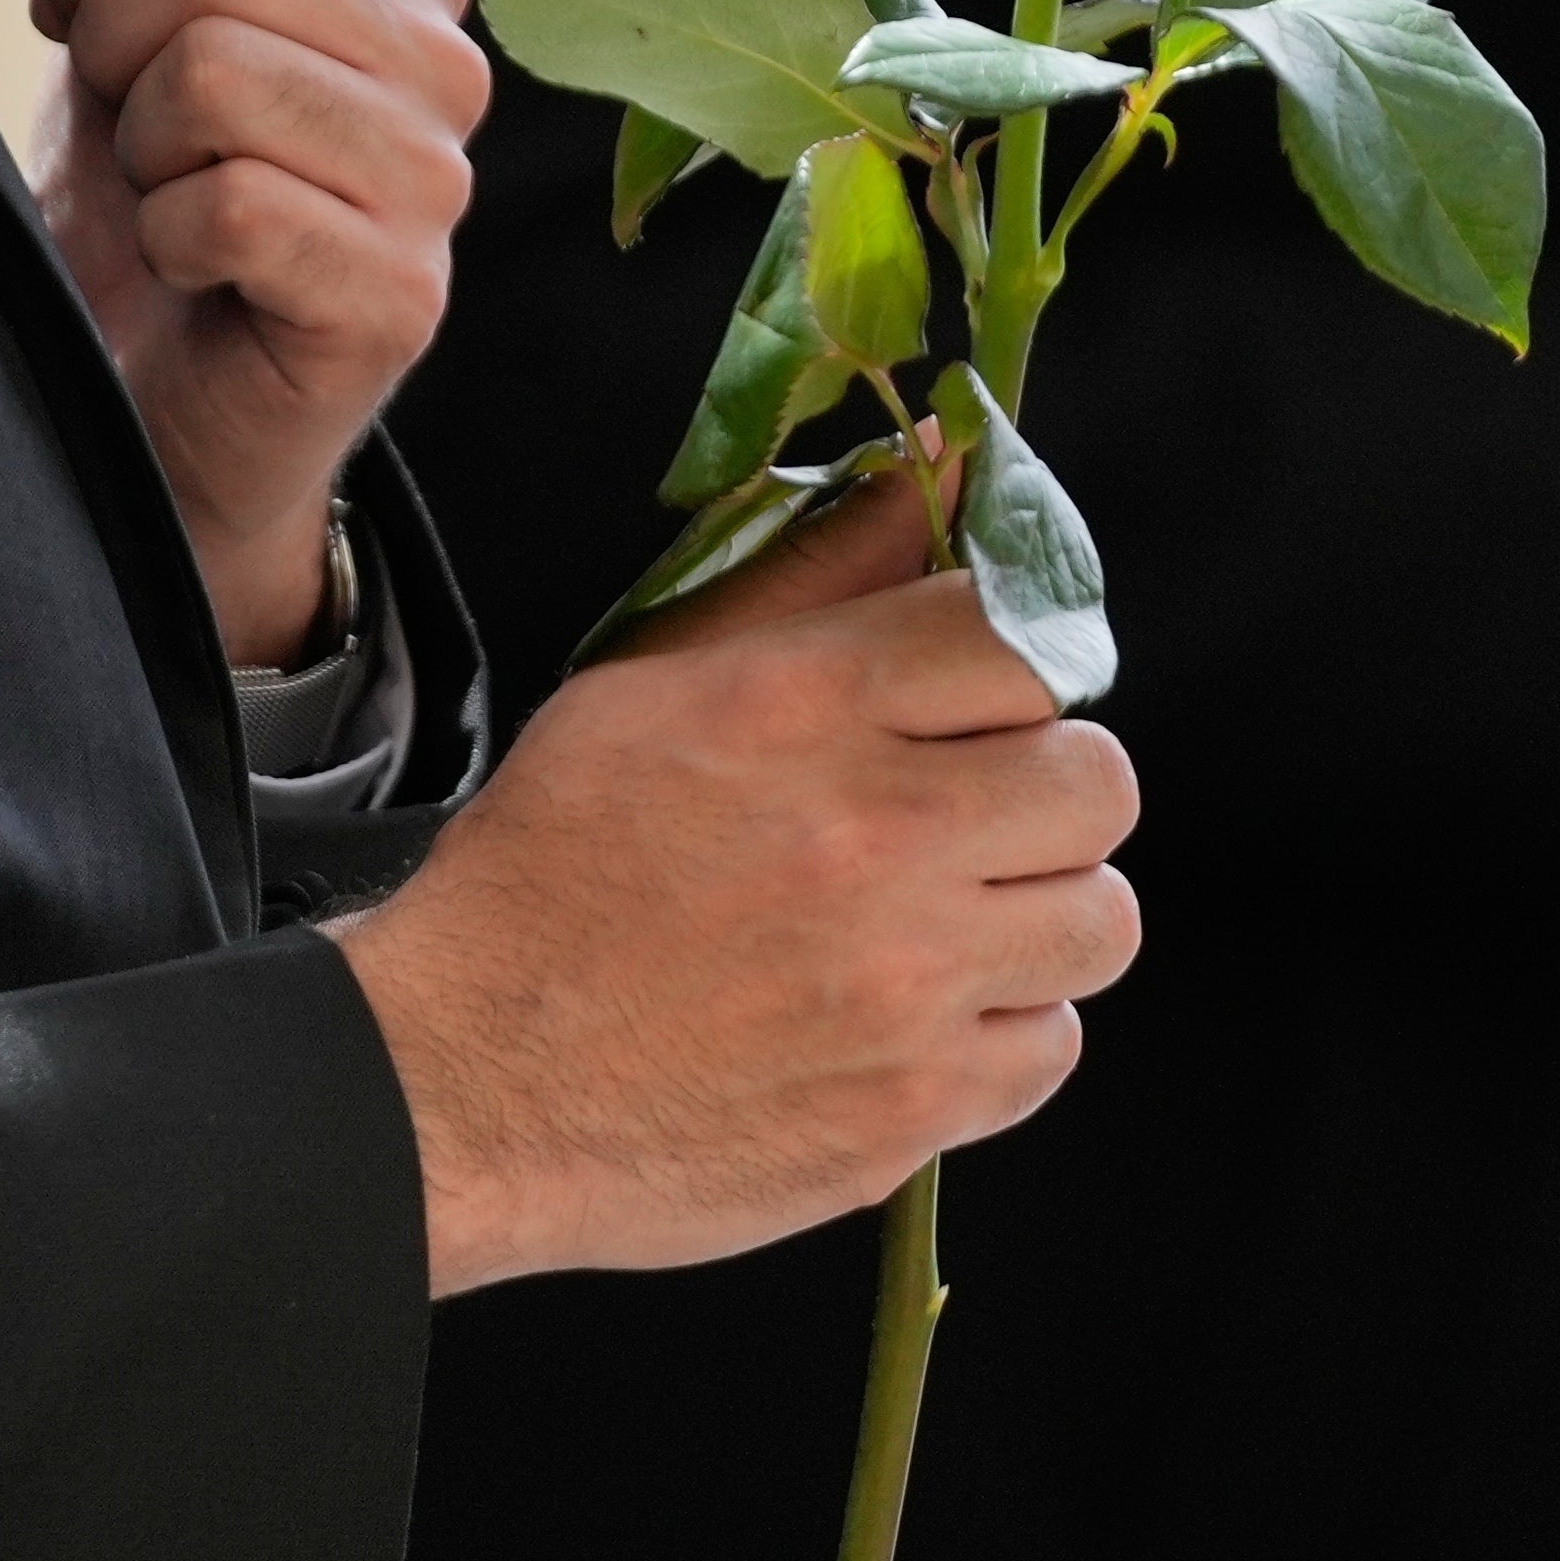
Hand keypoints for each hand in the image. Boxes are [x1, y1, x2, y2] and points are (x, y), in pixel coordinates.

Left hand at [31, 0, 491, 661]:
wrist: (144, 401)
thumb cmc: (151, 194)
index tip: (92, 19)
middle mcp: (453, 58)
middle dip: (115, 41)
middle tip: (128, 122)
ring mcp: (441, 181)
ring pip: (218, 73)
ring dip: (143, 150)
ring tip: (170, 193)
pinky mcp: (404, 295)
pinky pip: (233, 205)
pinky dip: (169, 240)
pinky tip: (197, 270)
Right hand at [330, 525, 1140, 1291]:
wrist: (459, 1083)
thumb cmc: (554, 870)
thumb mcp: (661, 681)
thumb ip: (824, 567)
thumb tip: (950, 454)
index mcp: (804, 705)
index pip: (1028, 638)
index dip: (1017, 676)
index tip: (982, 711)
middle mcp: (874, 834)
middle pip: (1097, 783)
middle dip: (1045, 797)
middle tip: (971, 826)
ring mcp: (904, 981)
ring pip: (1100, 921)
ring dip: (1037, 919)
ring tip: (948, 928)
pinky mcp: (913, 1106)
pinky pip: (1051, 1048)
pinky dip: (999, 1038)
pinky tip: (914, 1024)